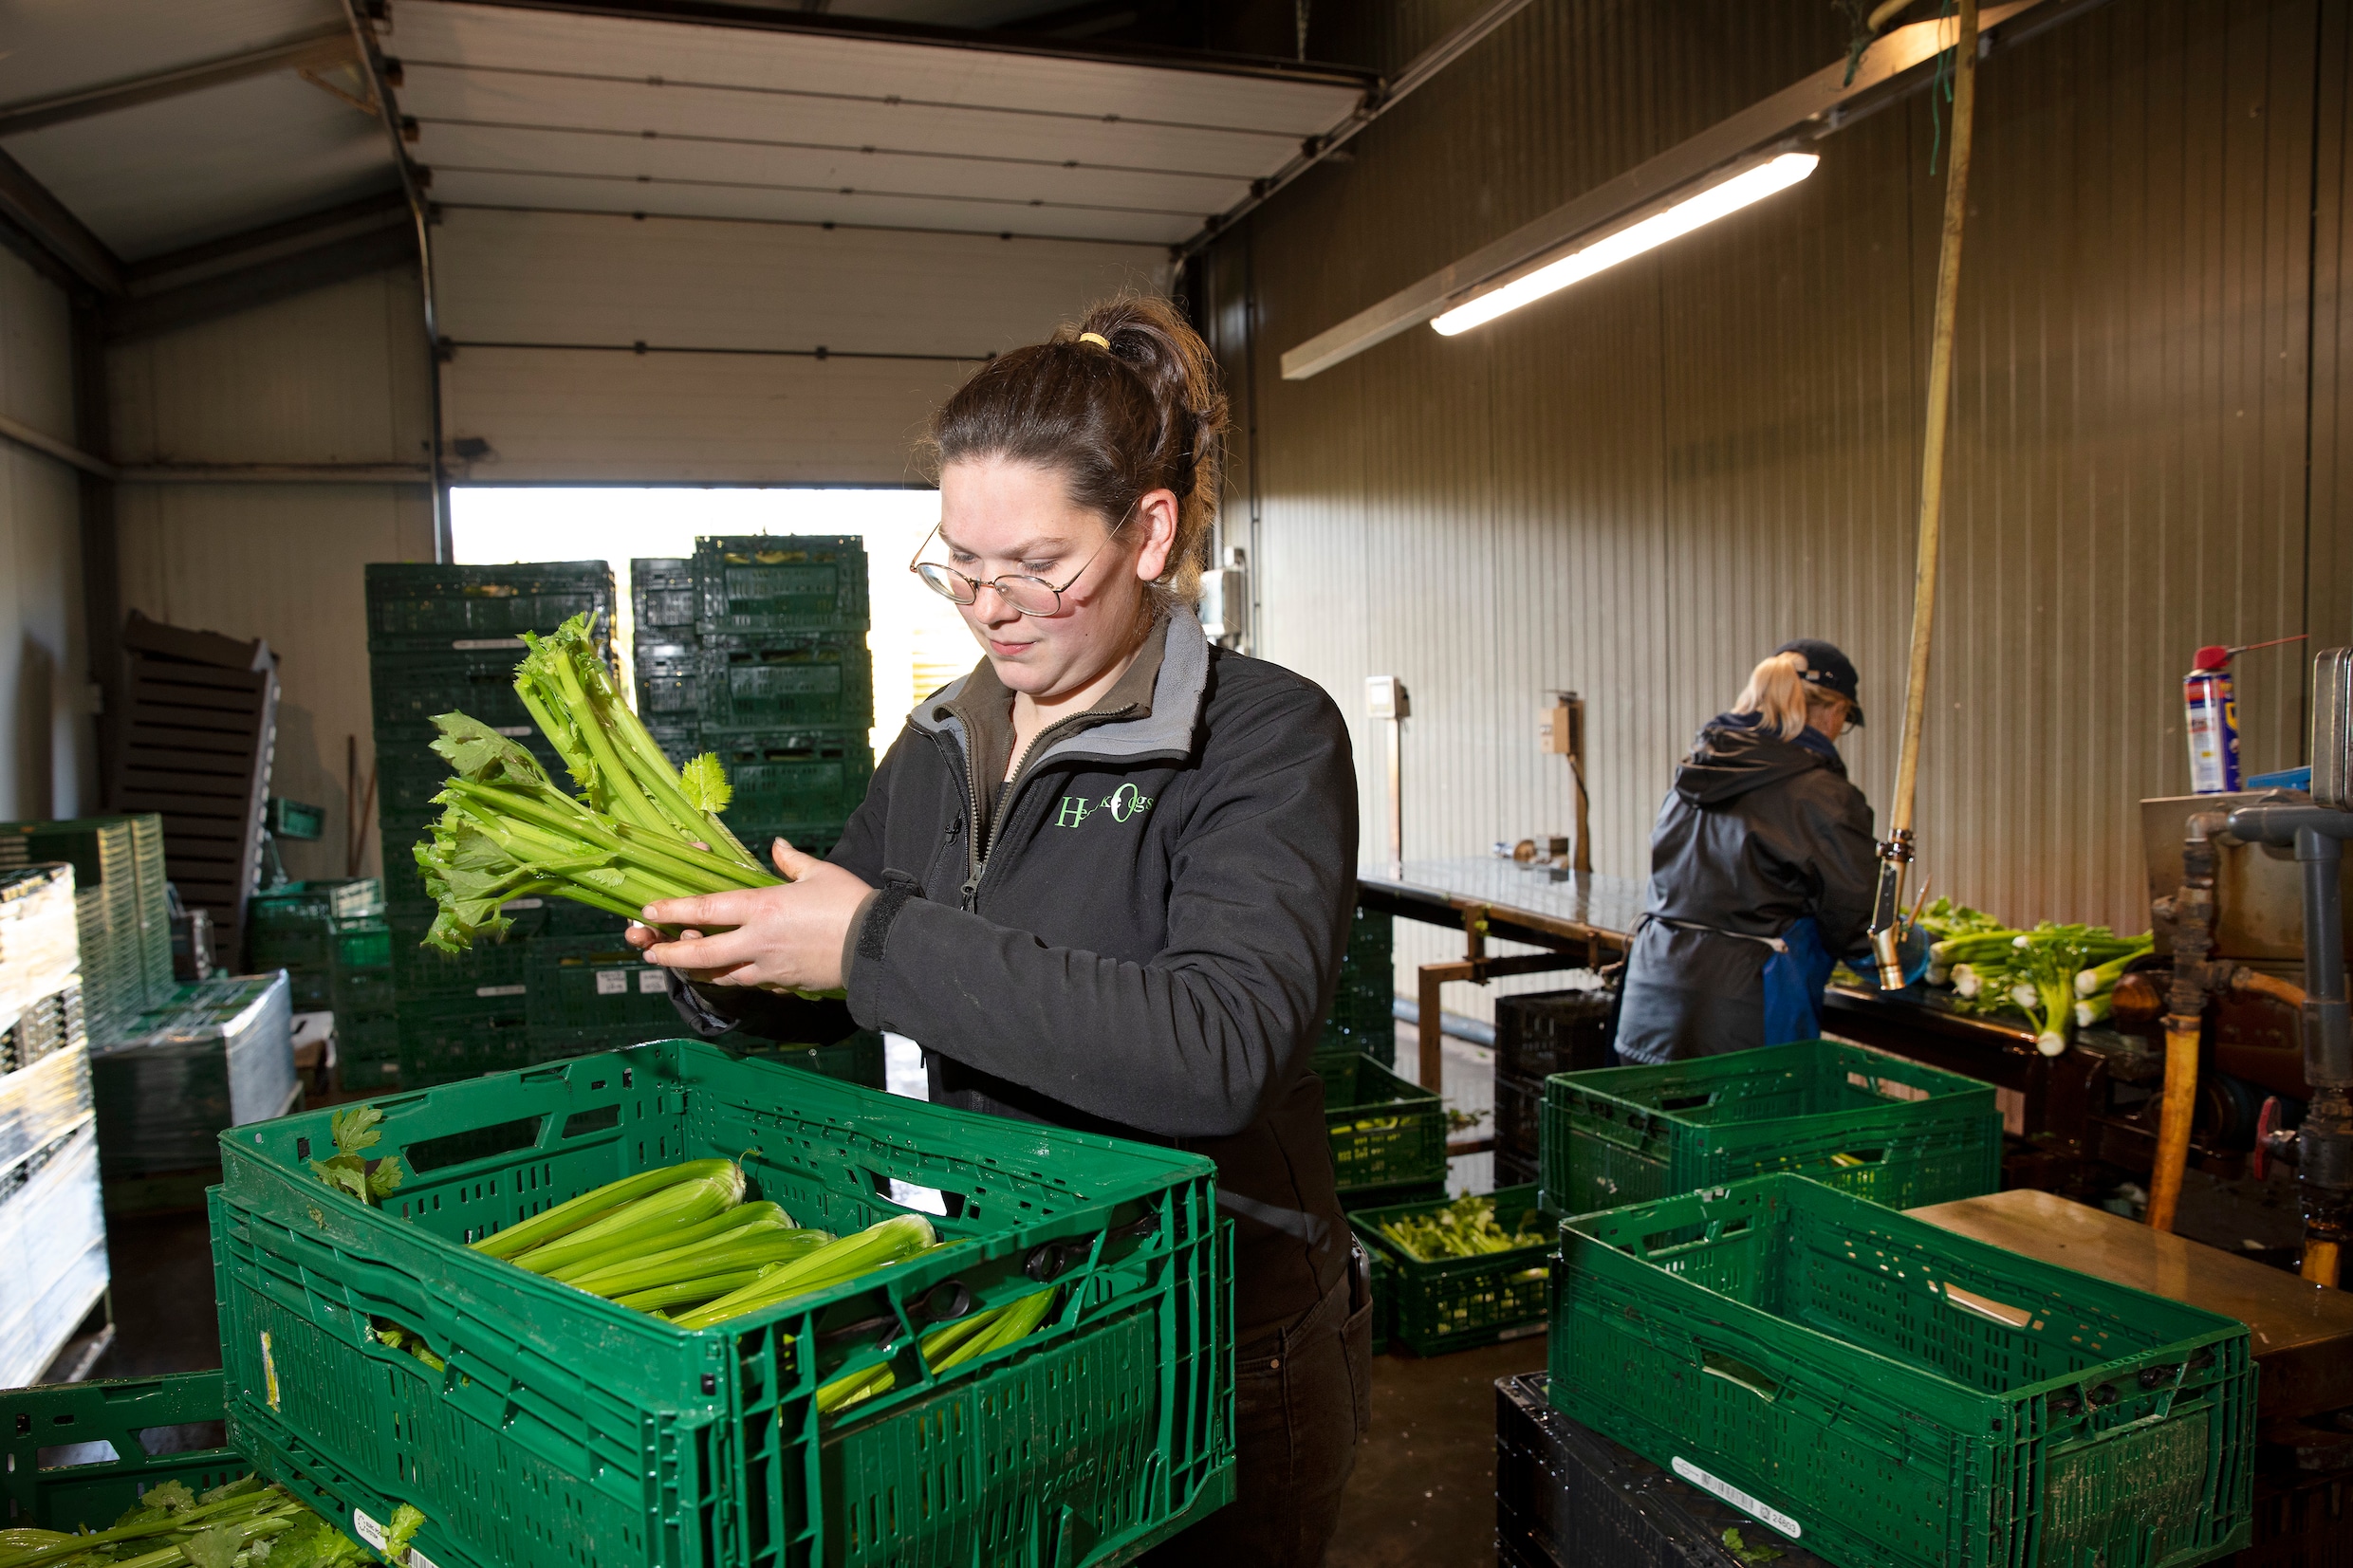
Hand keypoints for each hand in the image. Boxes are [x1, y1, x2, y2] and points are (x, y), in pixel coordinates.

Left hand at [635, 840, 872, 991]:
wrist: (877, 946)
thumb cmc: (850, 904)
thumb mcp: (820, 873)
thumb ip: (791, 861)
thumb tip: (777, 847)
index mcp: (763, 907)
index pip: (706, 909)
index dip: (673, 910)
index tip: (649, 909)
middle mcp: (758, 941)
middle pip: (701, 953)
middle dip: (670, 953)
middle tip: (649, 951)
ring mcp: (769, 967)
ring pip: (720, 975)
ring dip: (695, 970)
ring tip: (679, 965)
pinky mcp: (784, 983)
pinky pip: (749, 983)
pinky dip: (730, 979)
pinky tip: (724, 975)